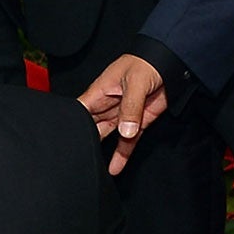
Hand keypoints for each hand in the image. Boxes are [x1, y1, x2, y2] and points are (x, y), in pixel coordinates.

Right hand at [78, 54, 167, 174]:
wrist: (169, 62)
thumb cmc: (146, 62)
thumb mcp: (136, 82)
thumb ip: (130, 108)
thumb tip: (125, 131)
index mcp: (99, 92)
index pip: (78, 111)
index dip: (70, 125)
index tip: (64, 142)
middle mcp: (106, 106)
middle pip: (90, 127)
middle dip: (83, 142)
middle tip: (77, 160)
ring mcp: (121, 115)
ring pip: (107, 137)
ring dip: (101, 152)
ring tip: (93, 170)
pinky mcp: (137, 123)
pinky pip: (127, 141)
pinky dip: (122, 154)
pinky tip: (115, 168)